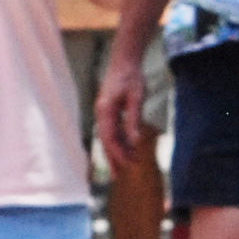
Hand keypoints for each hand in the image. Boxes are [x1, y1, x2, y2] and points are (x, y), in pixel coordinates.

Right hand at [95, 48, 145, 164]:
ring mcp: (103, 113)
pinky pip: (113, 130)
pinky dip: (120, 141)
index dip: (118, 154)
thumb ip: (134, 119)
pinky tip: (129, 149)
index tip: (129, 164)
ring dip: (118, 151)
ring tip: (129, 165)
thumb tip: (135, 141)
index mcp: (105, 110)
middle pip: (105, 141)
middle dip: (113, 159)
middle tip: (119, 177)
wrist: (124, 60)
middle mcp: (101, 113)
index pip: (109, 138)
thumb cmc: (131, 76)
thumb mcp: (136, 97)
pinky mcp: (109, 111)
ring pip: (109, 137)